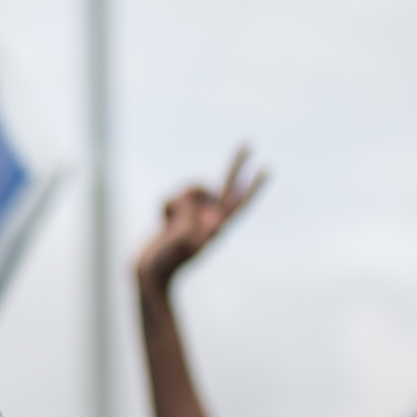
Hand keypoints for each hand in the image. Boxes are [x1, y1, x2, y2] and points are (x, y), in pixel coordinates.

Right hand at [134, 148, 265, 291]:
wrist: (149, 273)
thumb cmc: (166, 263)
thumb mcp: (180, 246)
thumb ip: (191, 226)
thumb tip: (204, 212)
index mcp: (216, 227)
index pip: (239, 202)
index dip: (254, 186)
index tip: (268, 169)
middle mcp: (209, 218)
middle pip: (228, 185)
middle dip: (237, 164)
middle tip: (249, 143)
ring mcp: (194, 214)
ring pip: (189, 188)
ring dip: (175, 201)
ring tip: (169, 223)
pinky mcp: (178, 213)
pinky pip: (171, 195)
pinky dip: (163, 207)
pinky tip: (161, 223)